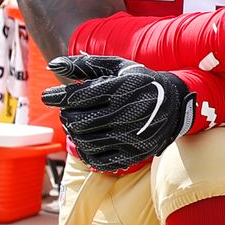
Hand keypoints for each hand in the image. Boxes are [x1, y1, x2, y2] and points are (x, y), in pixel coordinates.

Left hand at [42, 55, 194, 172]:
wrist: (176, 106)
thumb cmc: (141, 82)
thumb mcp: (118, 67)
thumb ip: (85, 65)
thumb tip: (52, 64)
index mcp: (121, 90)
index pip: (77, 97)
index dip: (57, 97)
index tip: (49, 96)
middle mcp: (126, 114)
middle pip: (77, 121)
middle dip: (66, 116)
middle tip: (68, 111)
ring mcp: (130, 137)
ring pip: (85, 142)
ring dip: (74, 134)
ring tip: (77, 125)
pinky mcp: (134, 154)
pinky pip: (99, 160)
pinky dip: (87, 152)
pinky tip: (87, 141)